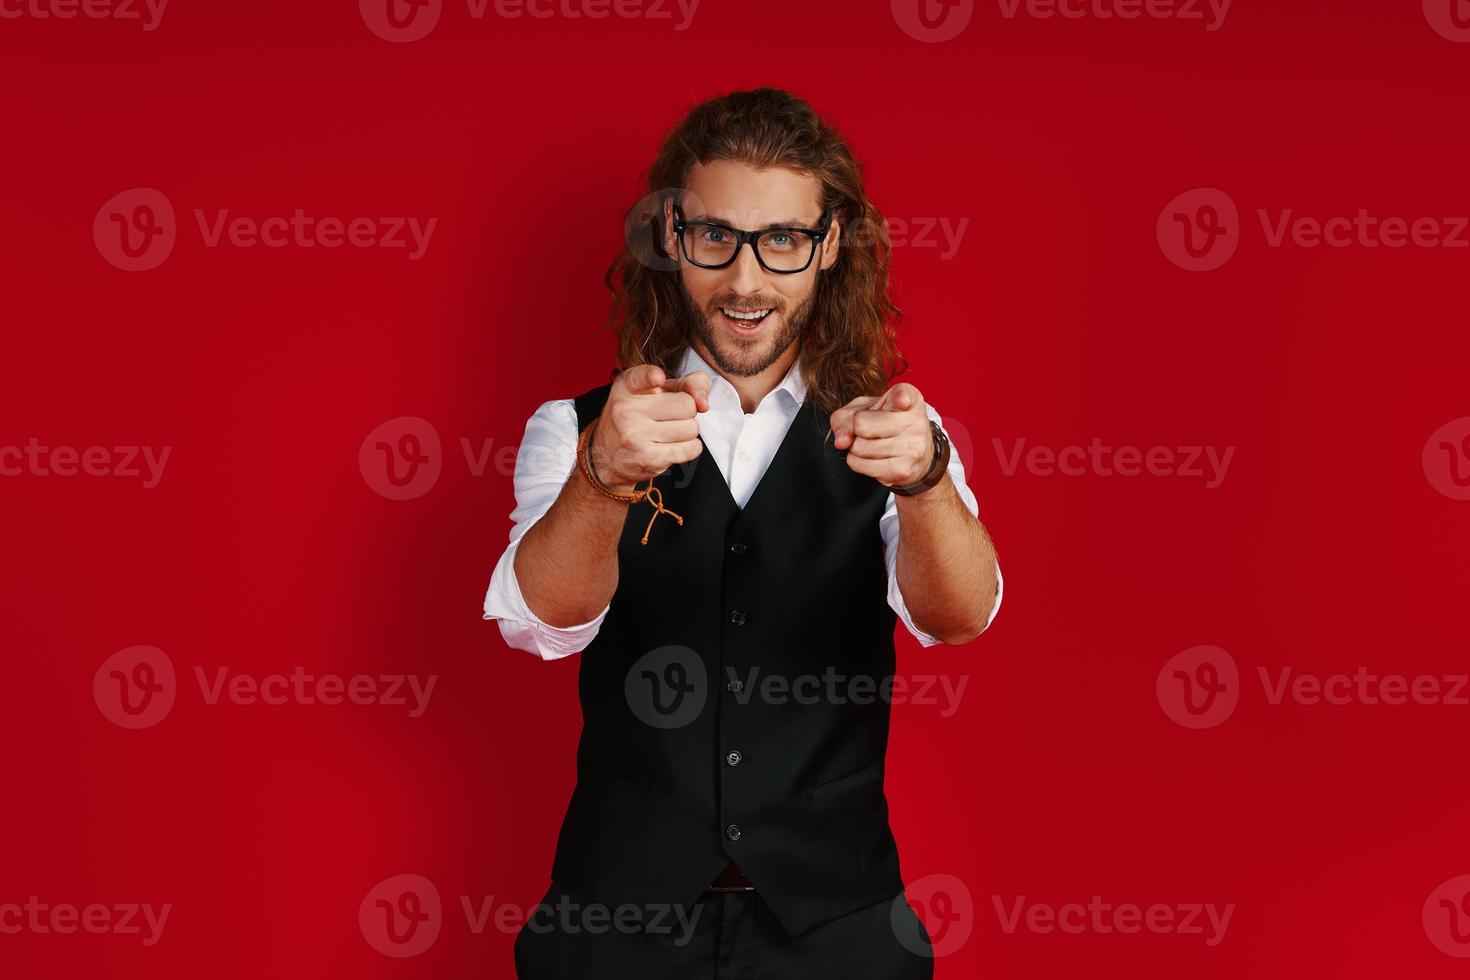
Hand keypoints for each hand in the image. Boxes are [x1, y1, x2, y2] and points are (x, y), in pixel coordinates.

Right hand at [590, 364, 710, 490]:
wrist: (607, 457)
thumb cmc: (638, 417)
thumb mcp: (653, 391)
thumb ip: (687, 383)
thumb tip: (703, 403)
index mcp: (626, 388)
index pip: (641, 376)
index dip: (652, 376)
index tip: (657, 379)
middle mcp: (627, 411)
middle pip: (687, 405)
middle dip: (686, 411)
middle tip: (670, 416)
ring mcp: (636, 436)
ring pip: (691, 428)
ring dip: (687, 431)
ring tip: (669, 431)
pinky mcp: (649, 459)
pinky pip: (691, 449)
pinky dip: (690, 447)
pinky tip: (674, 445)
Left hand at [828, 383, 937, 488]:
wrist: (911, 452)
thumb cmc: (884, 423)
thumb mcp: (862, 409)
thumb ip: (844, 418)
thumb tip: (842, 441)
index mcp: (910, 397)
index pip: (902, 396)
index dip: (900, 399)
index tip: (902, 401)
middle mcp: (916, 422)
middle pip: (861, 425)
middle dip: (857, 430)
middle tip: (872, 431)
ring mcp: (913, 448)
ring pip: (859, 448)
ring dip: (857, 448)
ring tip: (874, 444)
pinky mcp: (904, 470)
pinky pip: (861, 465)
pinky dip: (859, 462)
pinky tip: (874, 457)